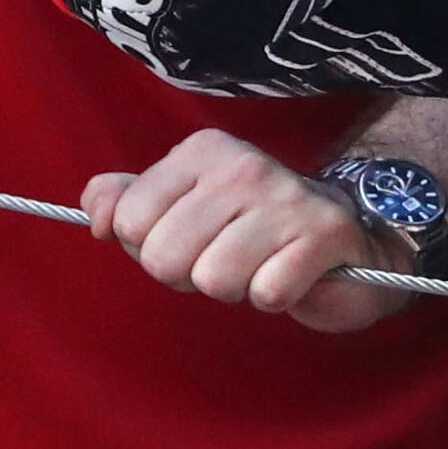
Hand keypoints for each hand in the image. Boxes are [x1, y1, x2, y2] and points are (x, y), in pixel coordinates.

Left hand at [84, 131, 409, 333]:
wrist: (351, 238)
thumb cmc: (252, 227)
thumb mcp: (181, 206)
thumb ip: (126, 202)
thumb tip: (96, 211)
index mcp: (204, 151)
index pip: (127, 221)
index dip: (151, 246)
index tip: (191, 237)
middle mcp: (246, 166)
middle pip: (165, 258)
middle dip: (190, 275)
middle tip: (226, 257)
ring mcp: (289, 198)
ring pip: (214, 280)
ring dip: (235, 288)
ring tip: (260, 266)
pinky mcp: (327, 234)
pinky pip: (266, 294)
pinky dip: (275, 298)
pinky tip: (292, 275)